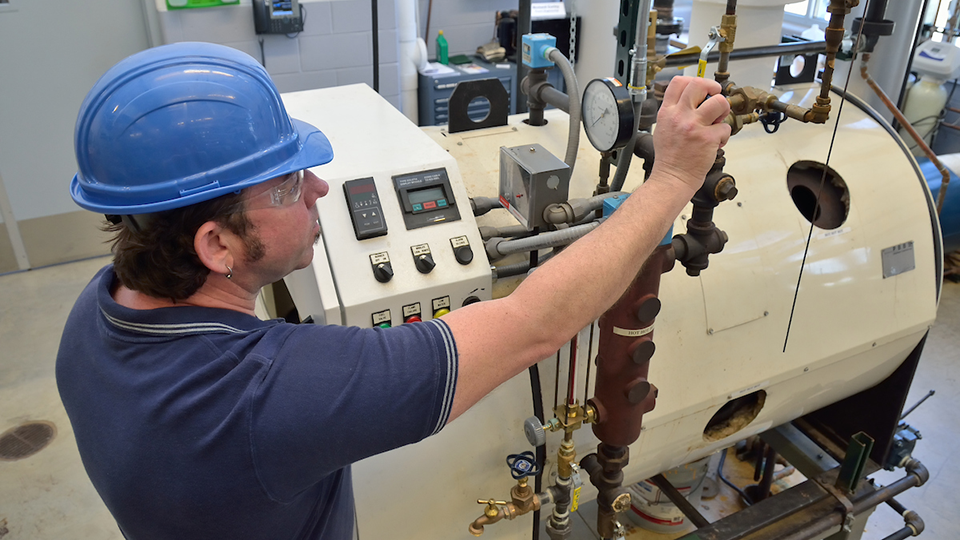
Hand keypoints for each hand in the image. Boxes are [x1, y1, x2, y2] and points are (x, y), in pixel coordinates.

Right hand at [651, 76, 730, 193]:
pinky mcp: (707, 138)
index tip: (702, 89)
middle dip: (713, 88)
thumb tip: (693, 101)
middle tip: (715, 97)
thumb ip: (675, 113)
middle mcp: (679, 116)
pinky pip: (725, 127)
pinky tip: (715, 142)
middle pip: (699, 84)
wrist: (672, 178)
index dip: (694, 80)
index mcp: (667, 112)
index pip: (679, 82)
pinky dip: (723, 135)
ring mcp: (694, 126)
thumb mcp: (663, 128)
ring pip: (719, 102)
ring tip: (718, 121)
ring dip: (723, 110)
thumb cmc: (669, 158)